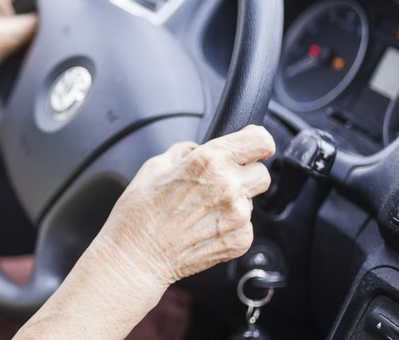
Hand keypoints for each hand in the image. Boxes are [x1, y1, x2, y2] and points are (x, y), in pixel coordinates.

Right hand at [90, 125, 274, 290]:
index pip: (260, 140)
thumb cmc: (139, 214)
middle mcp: (228, 187)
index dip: (256, 141)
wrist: (136, 257)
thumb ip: (184, 152)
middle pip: (262, 172)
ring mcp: (238, 217)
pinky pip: (246, 224)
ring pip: (252, 199)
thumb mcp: (154, 167)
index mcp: (208, 162)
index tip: (251, 146)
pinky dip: (230, 224)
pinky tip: (204, 227)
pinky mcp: (240, 240)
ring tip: (203, 209)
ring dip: (236, 200)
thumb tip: (198, 150)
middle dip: (244, 173)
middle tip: (219, 182)